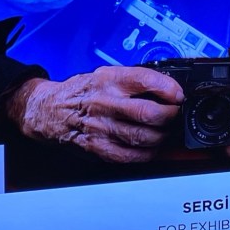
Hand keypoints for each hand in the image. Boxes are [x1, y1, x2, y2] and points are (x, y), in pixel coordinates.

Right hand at [7, 65, 183, 162]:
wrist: (52, 110)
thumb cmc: (83, 91)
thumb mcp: (105, 74)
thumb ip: (132, 80)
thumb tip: (165, 87)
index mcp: (108, 79)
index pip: (145, 80)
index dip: (168, 88)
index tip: (178, 94)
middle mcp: (105, 103)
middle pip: (148, 112)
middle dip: (169, 115)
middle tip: (175, 114)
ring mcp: (102, 128)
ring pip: (143, 137)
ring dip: (162, 136)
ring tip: (166, 131)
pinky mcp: (99, 148)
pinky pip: (131, 156)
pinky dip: (147, 153)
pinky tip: (152, 147)